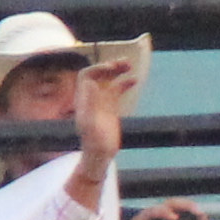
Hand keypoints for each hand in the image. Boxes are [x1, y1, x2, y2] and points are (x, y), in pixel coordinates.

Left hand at [71, 54, 138, 196]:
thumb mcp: (92, 123)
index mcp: (84, 99)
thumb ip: (91, 102)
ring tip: (130, 66)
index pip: (87, 75)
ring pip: (109, 81)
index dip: (99, 68)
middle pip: (99, 75)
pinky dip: (125, 83)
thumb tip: (92, 82)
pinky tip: (135, 81)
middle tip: (126, 63)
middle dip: (111, 66)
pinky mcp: (111, 108)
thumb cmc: (95, 142)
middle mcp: (91, 98)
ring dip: (118, 71)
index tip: (113, 67)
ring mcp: (101, 102)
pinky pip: (117, 91)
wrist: (100, 156)